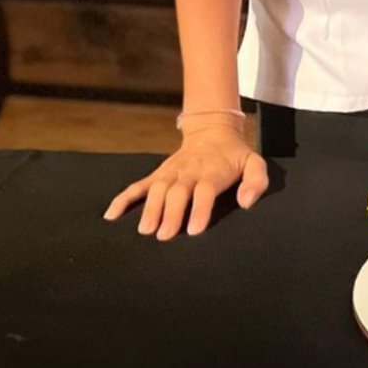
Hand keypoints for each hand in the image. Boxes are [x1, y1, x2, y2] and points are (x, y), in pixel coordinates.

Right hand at [102, 119, 268, 240]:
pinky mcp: (158, 174)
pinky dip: (124, 198)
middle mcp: (189, 172)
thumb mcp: (254, 162)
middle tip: (164, 235)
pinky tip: (111, 215)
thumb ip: (256, 181)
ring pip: (157, 189)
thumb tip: (246, 202)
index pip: (205, 190)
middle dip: (171, 212)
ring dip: (150, 208)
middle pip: (178, 191)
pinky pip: (138, 185)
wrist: (213, 132)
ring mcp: (171, 173)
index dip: (199, 209)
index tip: (194, 230)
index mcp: (213, 171)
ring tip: (145, 230)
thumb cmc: (234, 156)